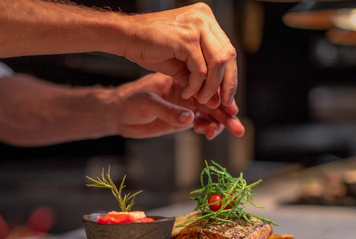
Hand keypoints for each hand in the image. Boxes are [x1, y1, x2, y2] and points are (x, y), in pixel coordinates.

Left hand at [111, 72, 243, 139]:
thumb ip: (168, 112)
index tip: (230, 111)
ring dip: (219, 123)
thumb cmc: (128, 102)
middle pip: (213, 101)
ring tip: (220, 133)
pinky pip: (201, 122)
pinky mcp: (181, 118)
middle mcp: (186, 91)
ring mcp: (185, 104)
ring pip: (210, 113)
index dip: (220, 99)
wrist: (117, 114)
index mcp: (180, 79)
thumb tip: (190, 118)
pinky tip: (208, 132)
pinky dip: (208, 127)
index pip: (206, 87)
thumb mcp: (147, 104)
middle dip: (226, 114)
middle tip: (237, 128)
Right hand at [121, 3, 236, 108]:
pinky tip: (186, 93)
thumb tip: (217, 101)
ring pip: (218, 63)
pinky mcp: (186, 38)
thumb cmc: (149, 47)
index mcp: (206, 19)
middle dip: (228, 83)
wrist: (125, 37)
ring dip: (211, 87)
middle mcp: (205, 18)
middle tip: (222, 103)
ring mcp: (197, 26)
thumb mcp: (181, 63)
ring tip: (200, 100)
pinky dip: (195, 85)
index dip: (230, 76)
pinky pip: (200, 69)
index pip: (228, 50)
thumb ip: (200, 77)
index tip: (227, 96)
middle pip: (229, 55)